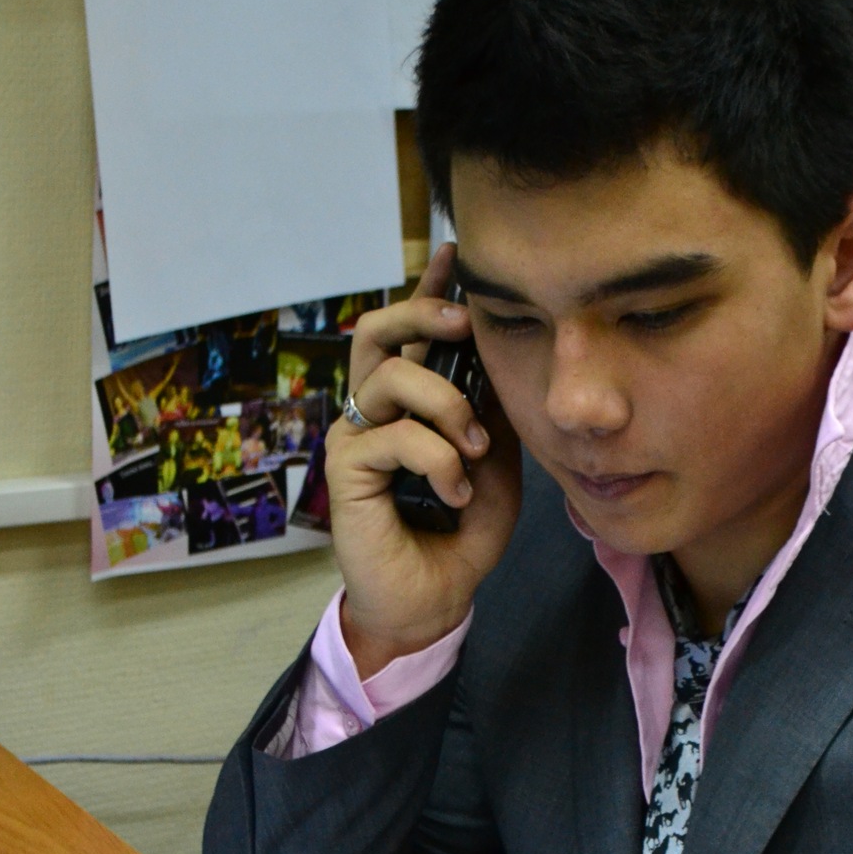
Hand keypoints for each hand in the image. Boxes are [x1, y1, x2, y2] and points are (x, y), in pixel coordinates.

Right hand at [326, 243, 520, 674]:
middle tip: (463, 325)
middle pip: (378, 329)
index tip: (454, 253)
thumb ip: (494, 415)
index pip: (412, 331)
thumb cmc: (461, 534)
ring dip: (446, 406)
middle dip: (421, 312)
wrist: (434, 599)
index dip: (429, 288)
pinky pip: (397, 438)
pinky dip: (438, 462)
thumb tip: (505, 361)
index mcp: (411, 401)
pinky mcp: (347, 470)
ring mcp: (357, 436)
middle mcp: (377, 409)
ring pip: (392, 377)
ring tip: (473, 449)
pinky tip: (455, 494)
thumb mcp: (497, 466)